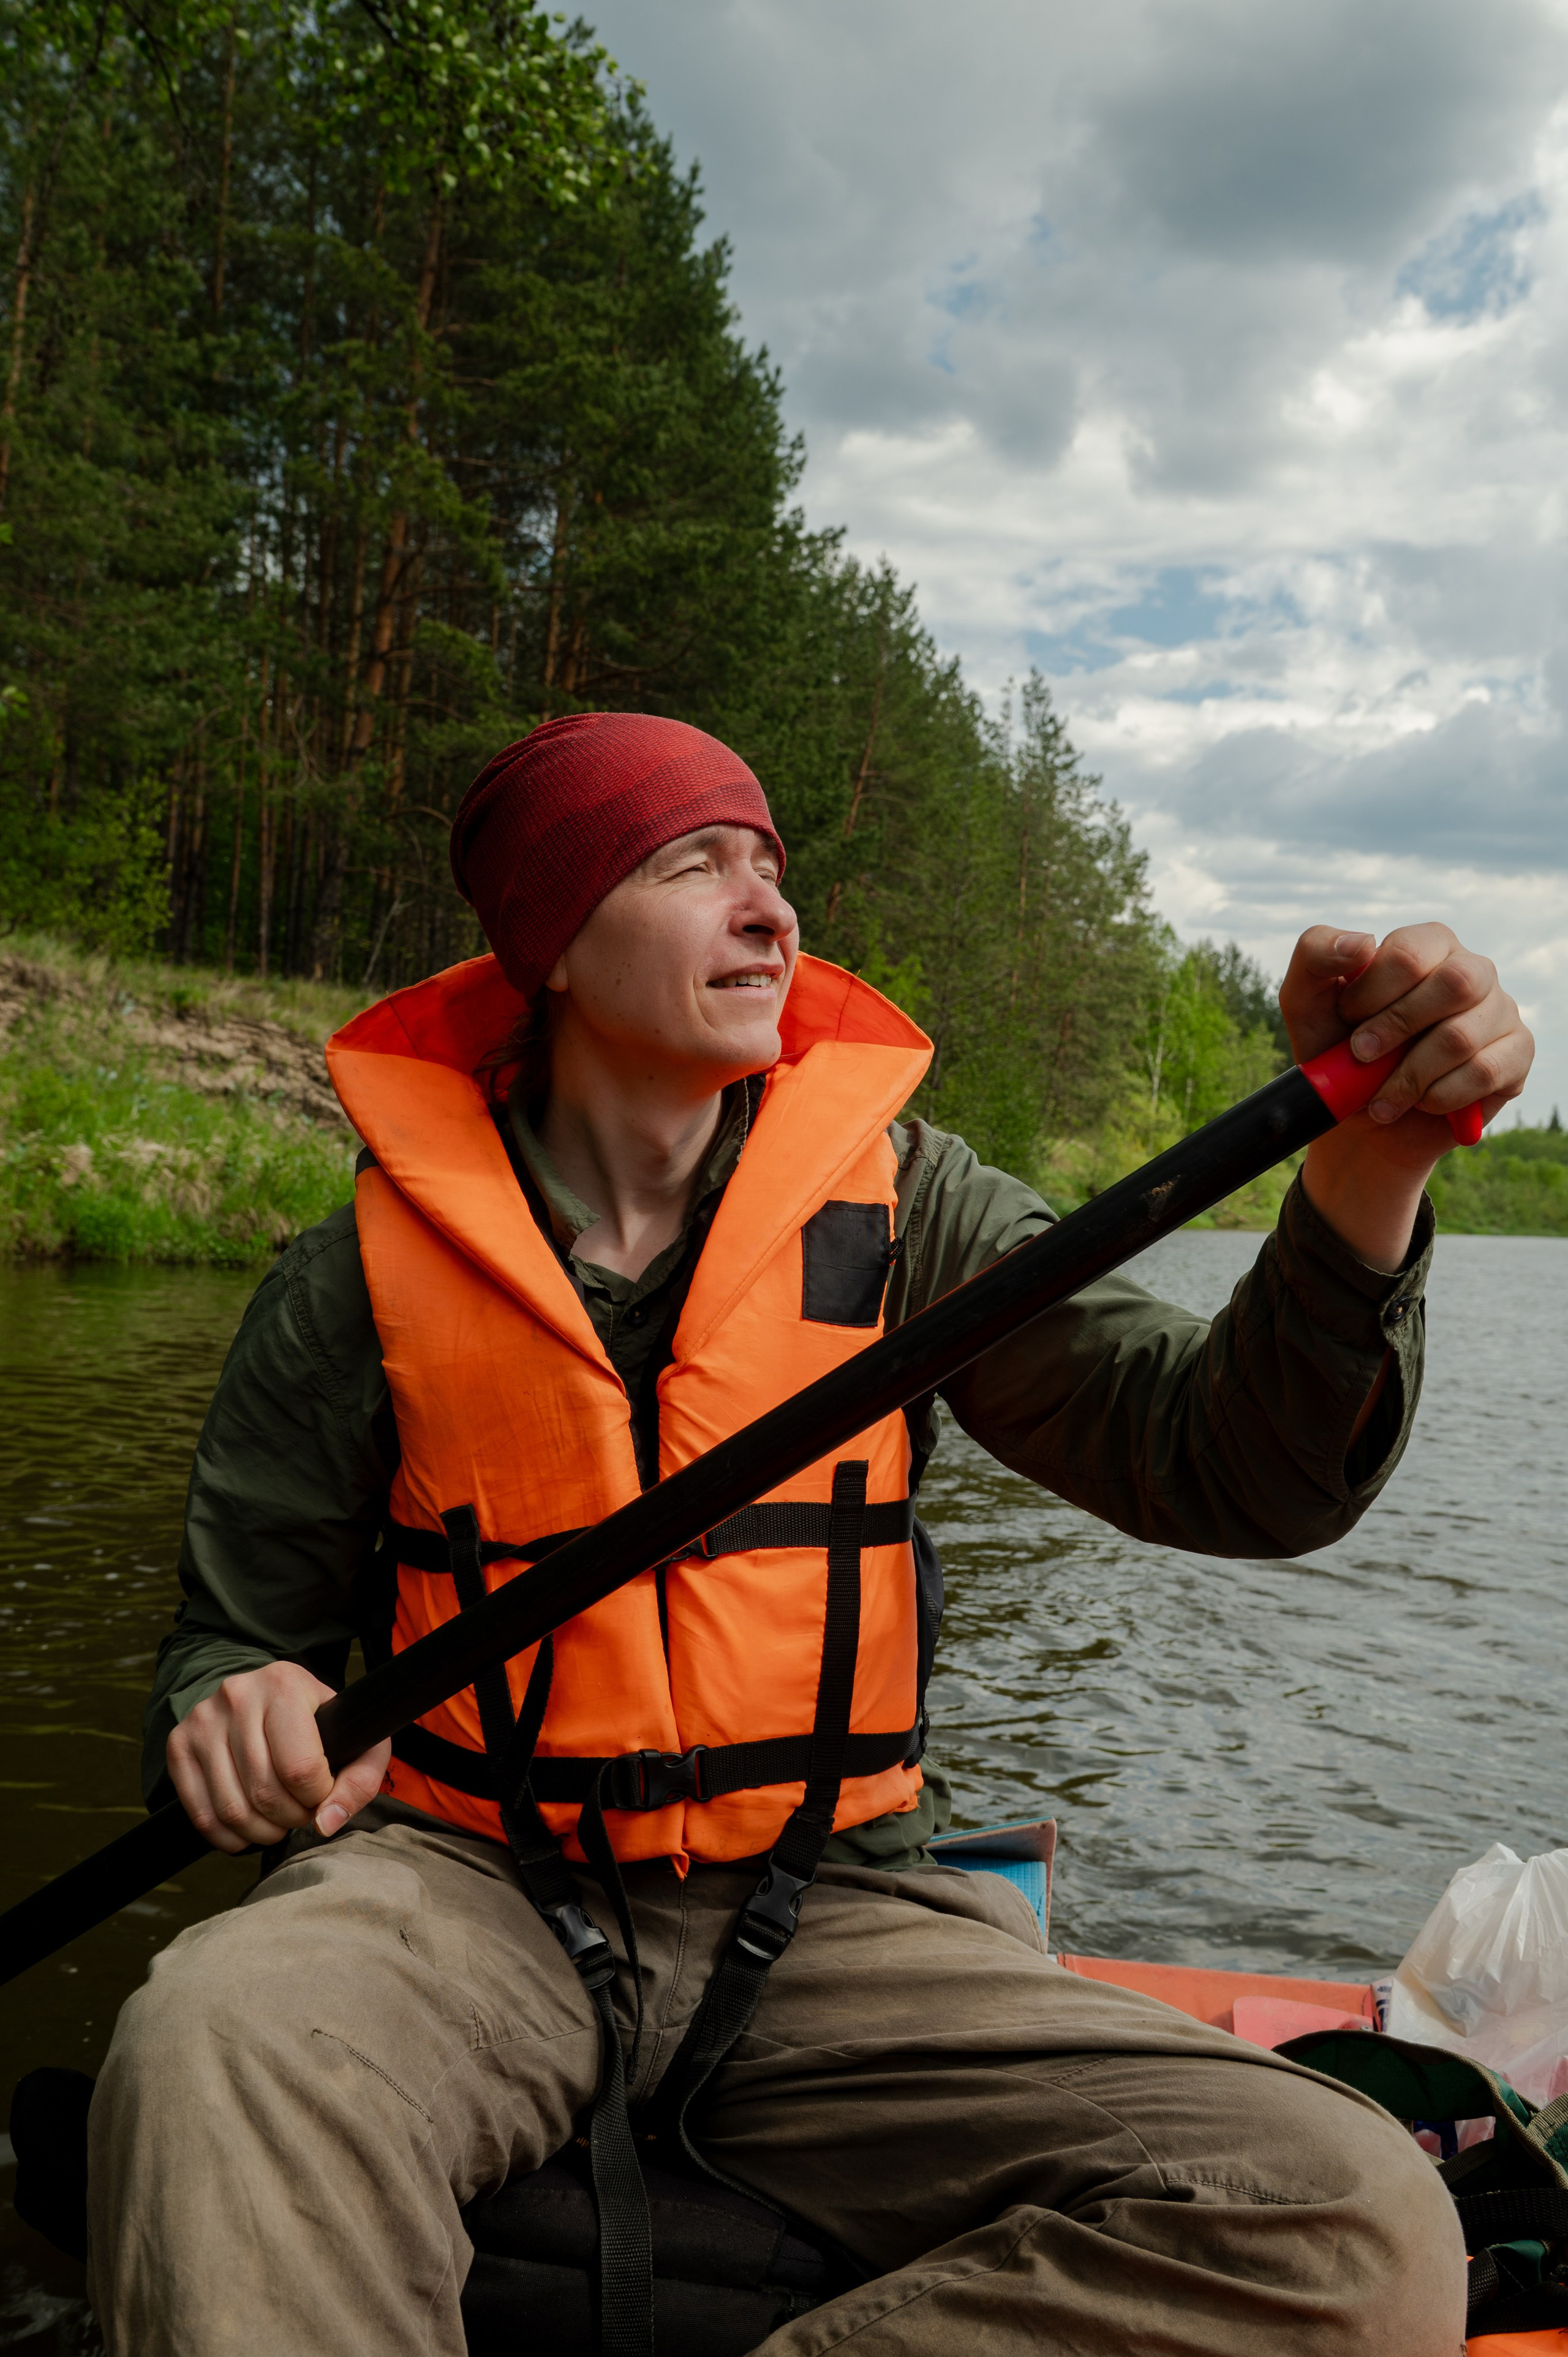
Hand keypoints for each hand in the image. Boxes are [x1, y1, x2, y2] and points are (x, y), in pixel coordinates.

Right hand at [166, 1661, 390, 1853]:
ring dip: (262, 1833)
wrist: (260, 1695)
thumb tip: (326, 1823)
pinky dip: (230, 1838)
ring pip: (232, 1809)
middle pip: (265, 1792)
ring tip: (278, 1821)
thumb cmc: (312, 1721)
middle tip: (301, 1813)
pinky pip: (202, 1816)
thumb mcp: (351, 1735)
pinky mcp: (179, 1745)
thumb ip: (358, 1779)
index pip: (301, 1768)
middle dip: (292, 1818)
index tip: (321, 1794)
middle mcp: (237, 1697)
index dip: (317, 1797)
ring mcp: (202, 1721)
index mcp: (284, 1685)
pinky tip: (249, 1828)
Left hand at [1280, 925, 1532, 1270]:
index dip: (1371, 993)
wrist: (1362, 1122)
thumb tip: (1362, 942)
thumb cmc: (1336, 1050)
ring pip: (1462, 1037)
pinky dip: (1439, 1097)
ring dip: (1408, 1076)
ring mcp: (1501, 1012)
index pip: (1410, 953)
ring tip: (1382, 1095)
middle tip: (1361, 1056)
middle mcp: (1473, 970)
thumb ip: (1317, 953)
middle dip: (1396, 1029)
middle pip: (1455, 983)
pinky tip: (1421, 1103)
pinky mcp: (1517, 1055)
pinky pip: (1485, 1073)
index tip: (1347, 1019)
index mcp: (1428, 944)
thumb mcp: (1306, 1000)